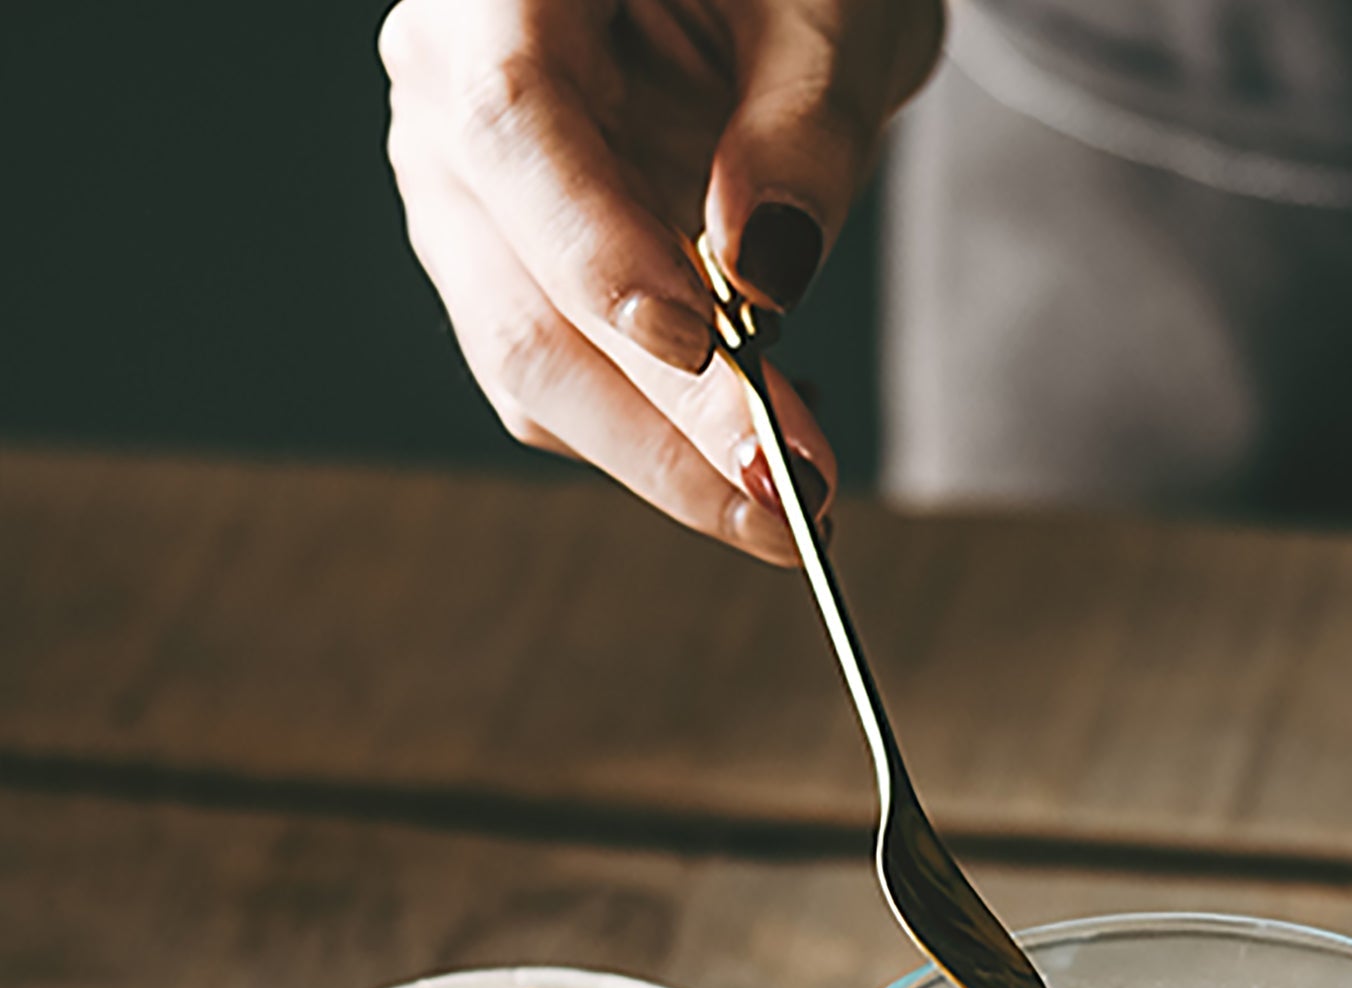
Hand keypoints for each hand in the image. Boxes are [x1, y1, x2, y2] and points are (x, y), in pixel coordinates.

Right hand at [379, 0, 941, 560]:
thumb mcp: (826, 10)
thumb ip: (802, 128)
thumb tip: (769, 272)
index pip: (515, 131)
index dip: (602, 256)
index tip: (711, 349)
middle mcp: (447, 97)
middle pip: (523, 306)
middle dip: (667, 426)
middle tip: (793, 497)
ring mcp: (468, 200)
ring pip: (537, 373)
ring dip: (670, 457)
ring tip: (796, 496)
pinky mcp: (514, 272)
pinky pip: (570, 384)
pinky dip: (666, 433)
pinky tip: (761, 441)